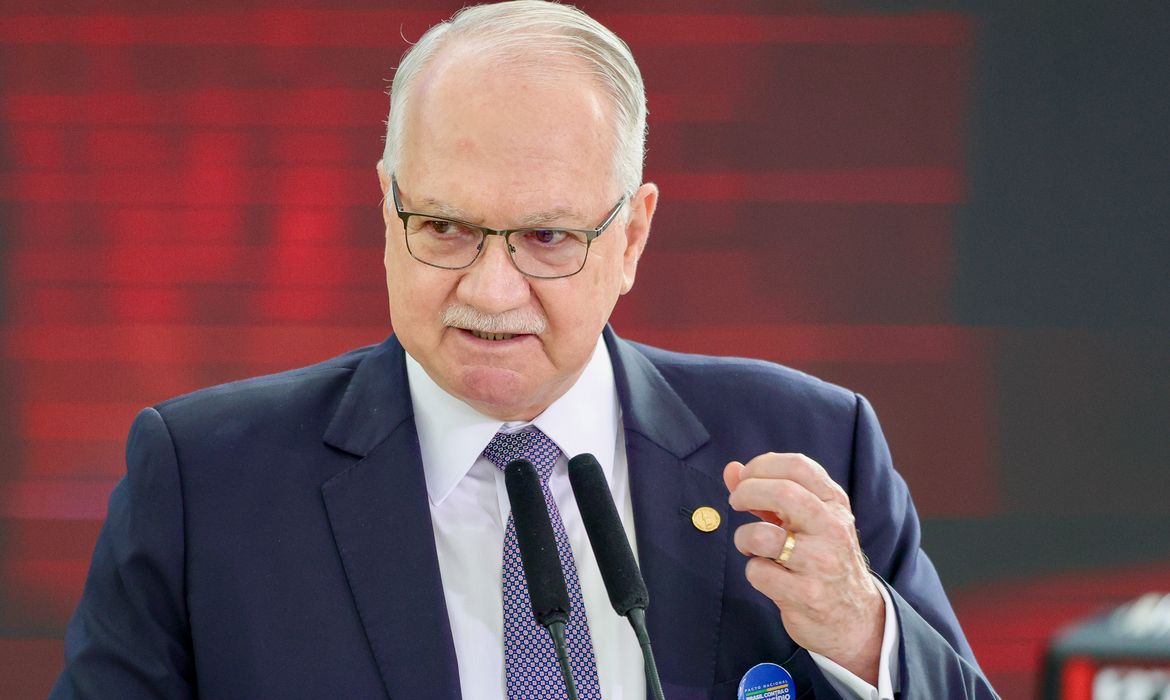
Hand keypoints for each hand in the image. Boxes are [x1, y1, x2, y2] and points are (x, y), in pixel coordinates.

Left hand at [723, 453, 883, 683]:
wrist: (855, 618)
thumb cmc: (822, 559)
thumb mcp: (806, 520)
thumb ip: (768, 492)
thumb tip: (731, 469)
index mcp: (834, 504)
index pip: (798, 466)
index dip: (761, 466)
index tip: (744, 479)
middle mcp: (832, 528)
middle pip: (782, 492)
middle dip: (746, 492)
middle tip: (736, 502)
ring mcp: (821, 562)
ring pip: (762, 536)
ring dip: (743, 537)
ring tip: (751, 546)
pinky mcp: (806, 594)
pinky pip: (759, 573)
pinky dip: (754, 572)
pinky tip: (768, 575)